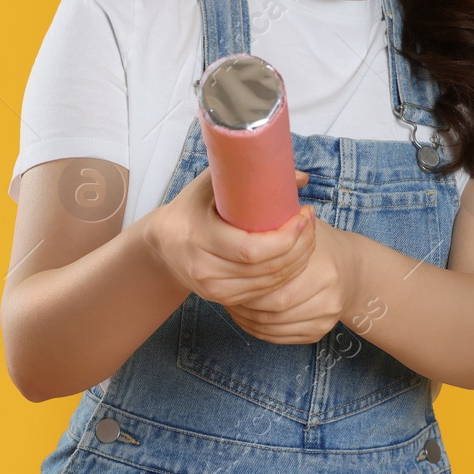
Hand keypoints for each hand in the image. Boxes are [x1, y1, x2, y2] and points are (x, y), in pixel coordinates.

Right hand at [146, 165, 316, 308]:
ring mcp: (213, 289)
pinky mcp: (222, 299)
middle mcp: (204, 269)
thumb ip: (251, 174)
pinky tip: (297, 257)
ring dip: (298, 261)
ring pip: (269, 284)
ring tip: (309, 236)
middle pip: (266, 268)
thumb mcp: (212, 183)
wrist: (163, 241)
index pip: (252, 249)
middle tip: (310, 222)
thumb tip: (300, 177)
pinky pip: (263, 292)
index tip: (302, 215)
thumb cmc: (191, 206)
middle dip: (299, 246)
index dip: (286, 237)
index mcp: (199, 237)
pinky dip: (286, 276)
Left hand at [224, 191, 361, 345]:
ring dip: (245, 317)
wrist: (352, 268)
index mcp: (325, 269)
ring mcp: (326, 318)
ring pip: (272, 327)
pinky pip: (279, 337)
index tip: (227, 270)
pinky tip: (243, 315)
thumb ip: (281, 218)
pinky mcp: (319, 332)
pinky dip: (256, 329)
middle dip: (243, 301)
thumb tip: (246, 200)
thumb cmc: (321, 242)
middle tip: (224, 287)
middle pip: (272, 308)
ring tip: (229, 301)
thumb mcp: (306, 224)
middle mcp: (329, 297)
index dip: (246, 280)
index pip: (275, 283)